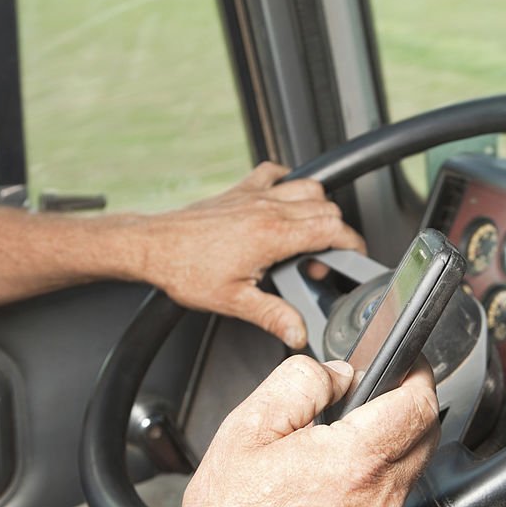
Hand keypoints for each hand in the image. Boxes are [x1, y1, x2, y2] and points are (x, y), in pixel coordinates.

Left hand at [142, 162, 365, 347]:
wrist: (152, 247)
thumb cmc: (185, 270)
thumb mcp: (234, 302)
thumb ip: (273, 316)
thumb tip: (299, 333)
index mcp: (272, 235)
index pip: (331, 228)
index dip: (350, 244)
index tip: (352, 256)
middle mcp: (267, 209)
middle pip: (326, 207)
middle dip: (334, 232)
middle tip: (318, 261)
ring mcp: (254, 195)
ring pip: (308, 187)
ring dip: (317, 207)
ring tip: (307, 235)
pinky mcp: (241, 190)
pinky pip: (277, 173)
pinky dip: (289, 184)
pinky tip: (284, 204)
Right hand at [164, 355, 437, 506]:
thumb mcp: (249, 427)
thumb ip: (301, 383)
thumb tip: (337, 373)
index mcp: (355, 462)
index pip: (418, 405)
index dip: (417, 373)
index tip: (405, 362)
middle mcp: (378, 497)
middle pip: (426, 434)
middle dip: (412, 402)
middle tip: (379, 387)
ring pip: (413, 465)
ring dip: (397, 437)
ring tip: (351, 427)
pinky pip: (394, 495)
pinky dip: (382, 471)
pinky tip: (341, 466)